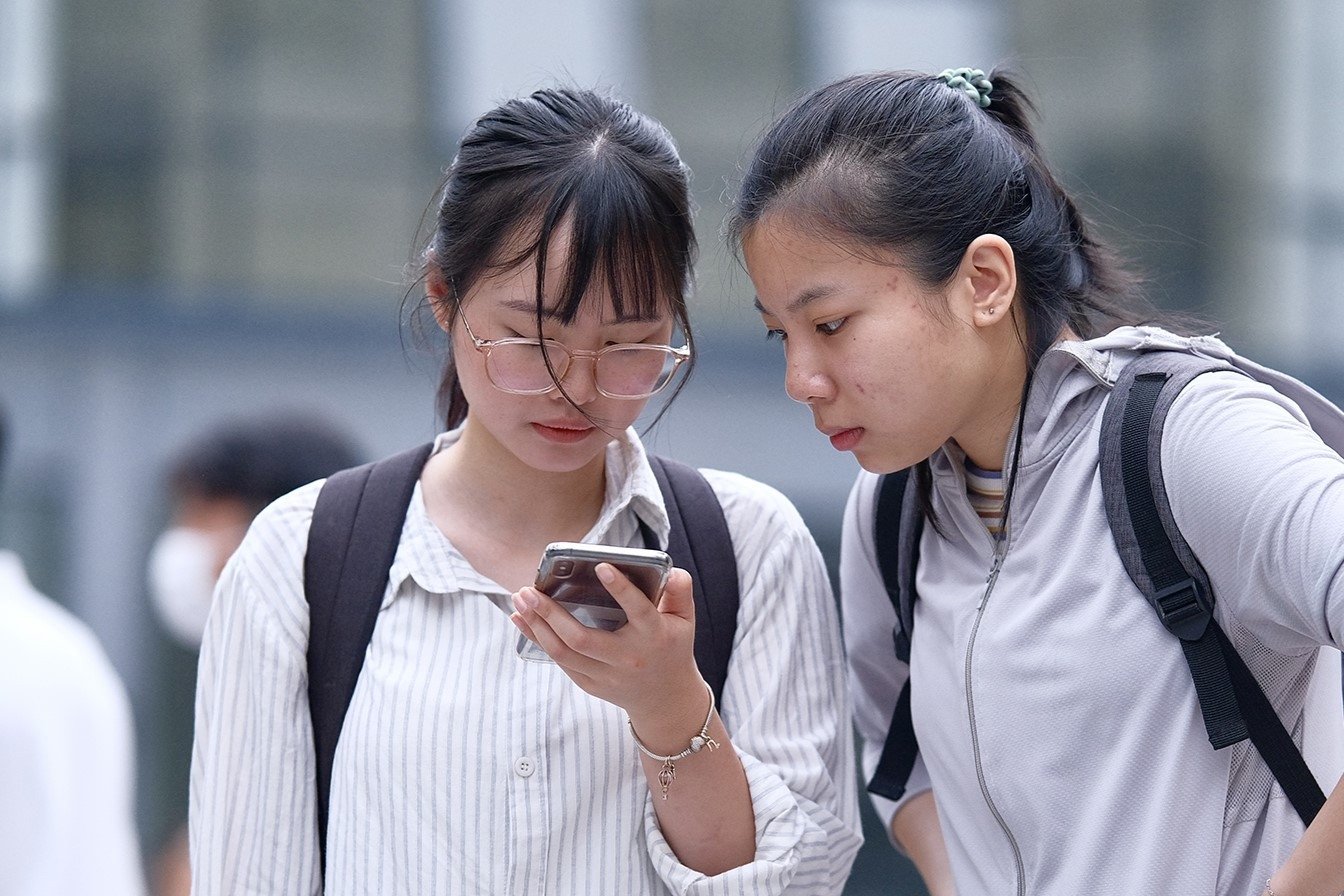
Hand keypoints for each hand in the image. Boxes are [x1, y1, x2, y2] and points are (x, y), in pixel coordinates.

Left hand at [510, 564, 705, 736]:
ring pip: (564, 653)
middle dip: (551, 614)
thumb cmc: (672, 647)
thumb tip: (672, 571)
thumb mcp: (684, 619)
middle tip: (530, 590)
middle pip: (582, 638)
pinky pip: (560, 662)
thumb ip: (680, 592)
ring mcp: (607, 675)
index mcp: (654, 636)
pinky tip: (523, 619)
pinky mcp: (590, 684)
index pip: (637, 611)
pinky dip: (538, 640)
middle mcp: (627, 658)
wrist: (665, 698)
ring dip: (537, 626)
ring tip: (520, 600)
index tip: (600, 566)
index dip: (620, 589)